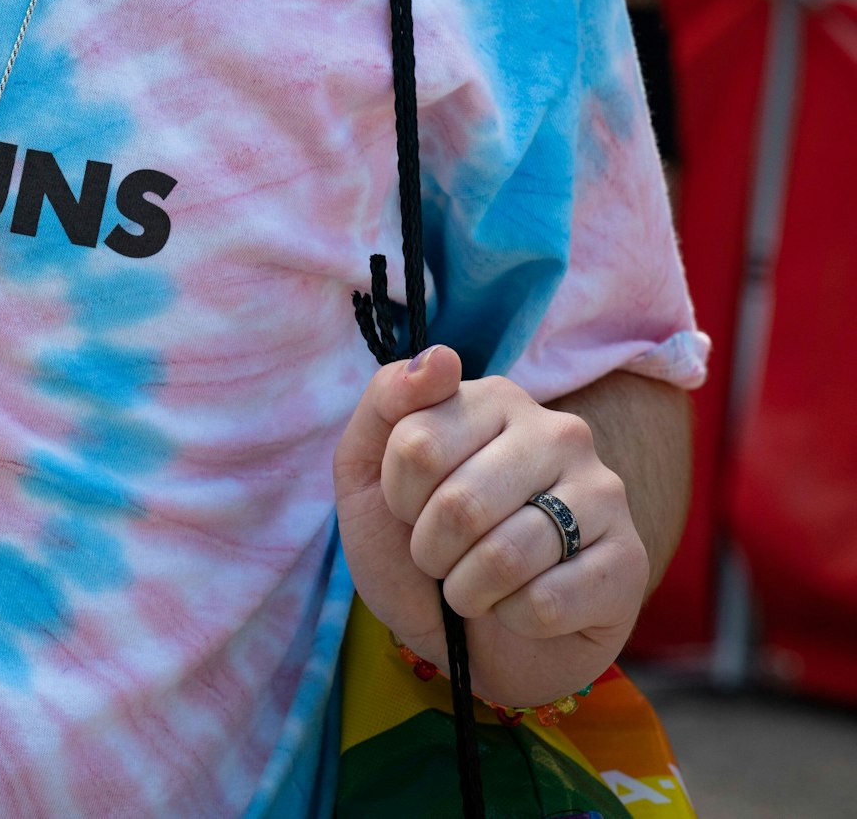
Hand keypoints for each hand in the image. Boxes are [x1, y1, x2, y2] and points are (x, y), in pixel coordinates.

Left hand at [333, 347, 647, 706]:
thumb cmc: (415, 549)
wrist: (467, 641)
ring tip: (476, 585)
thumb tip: (439, 357)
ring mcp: (603, 494)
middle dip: (431, 550)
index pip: (416, 444)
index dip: (397, 495)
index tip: (409, 507)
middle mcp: (559, 433)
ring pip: (506, 556)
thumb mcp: (368, 475)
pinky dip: (513, 619)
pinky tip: (522, 608)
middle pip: (460, 504)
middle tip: (442, 556)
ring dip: (468, 589)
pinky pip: (546, 602)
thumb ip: (386, 403)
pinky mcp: (630, 561)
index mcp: (495, 400)